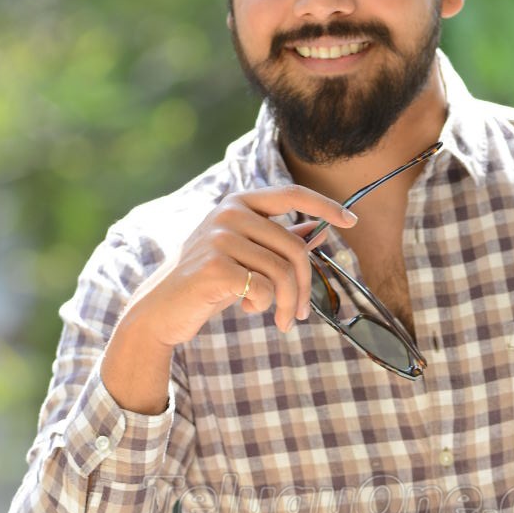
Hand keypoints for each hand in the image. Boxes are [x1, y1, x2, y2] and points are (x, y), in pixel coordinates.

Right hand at [101, 185, 355, 413]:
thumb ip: (277, 241)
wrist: (161, 310)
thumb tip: (319, 231)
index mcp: (239, 203)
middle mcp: (229, 212)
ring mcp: (219, 236)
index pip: (291, 194)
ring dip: (286, 304)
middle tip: (299, 315)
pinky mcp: (214, 266)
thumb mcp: (245, 257)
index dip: (325, 206)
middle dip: (304, 287)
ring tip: (279, 319)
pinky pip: (263, 289)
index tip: (352, 220)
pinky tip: (245, 308)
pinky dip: (262, 306)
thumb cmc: (207, 282)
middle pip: (295, 248)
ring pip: (283, 272)